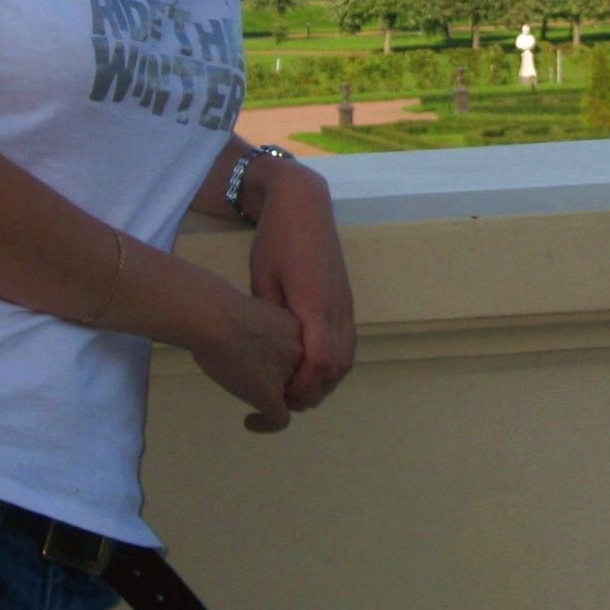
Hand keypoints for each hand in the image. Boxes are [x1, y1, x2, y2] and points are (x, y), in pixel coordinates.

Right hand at [192, 288, 305, 433]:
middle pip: (304, 380)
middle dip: (288, 388)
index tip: (269, 371)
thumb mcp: (257, 316)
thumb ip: (267, 333)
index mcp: (300, 331)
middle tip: (264, 390)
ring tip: (257, 406)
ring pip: (293, 400)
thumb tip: (258, 349)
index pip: (306, 359)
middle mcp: (302, 354)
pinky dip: (265, 425)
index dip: (292, 369)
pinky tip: (250, 421)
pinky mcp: (270, 395)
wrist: (213, 318)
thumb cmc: (223, 310)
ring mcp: (288, 376)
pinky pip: (278, 420)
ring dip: (278, 405)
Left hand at [249, 163, 356, 412]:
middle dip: (315, 391)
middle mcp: (337, 308)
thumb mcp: (261, 279)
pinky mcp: (346, 300)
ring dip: (328, 380)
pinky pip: (348, 342)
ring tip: (301, 392)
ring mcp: (346, 303)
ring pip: (347, 356)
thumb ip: (268, 318)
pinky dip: (335, 363)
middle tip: (287, 404)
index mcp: (314, 304)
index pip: (318, 361)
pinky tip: (314, 368)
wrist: (304, 205)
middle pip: (338, 366)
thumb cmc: (276, 239)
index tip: (281, 401)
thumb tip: (268, 353)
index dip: (303, 387)